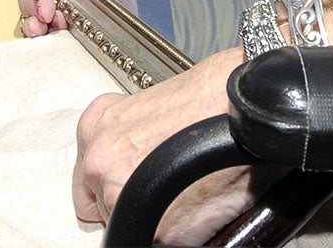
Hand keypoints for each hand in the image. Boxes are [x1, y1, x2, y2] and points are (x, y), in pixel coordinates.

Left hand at [72, 51, 254, 237]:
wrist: (244, 106)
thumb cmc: (209, 99)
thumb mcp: (149, 109)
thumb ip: (129, 142)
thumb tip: (132, 169)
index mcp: (96, 127)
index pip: (88, 179)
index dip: (116, 184)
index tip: (132, 185)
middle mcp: (99, 162)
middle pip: (102, 204)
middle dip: (131, 201)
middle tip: (165, 189)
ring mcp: (121, 198)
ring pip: (129, 225)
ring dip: (154, 217)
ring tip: (185, 194)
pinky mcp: (154, 230)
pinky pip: (158, 242)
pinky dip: (179, 233)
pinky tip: (196, 207)